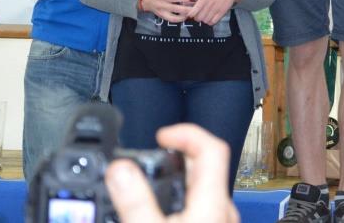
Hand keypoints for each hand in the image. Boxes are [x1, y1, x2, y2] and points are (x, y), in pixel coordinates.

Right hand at [106, 123, 239, 222]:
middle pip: (205, 166)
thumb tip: (120, 169)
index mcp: (213, 202)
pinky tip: (160, 210)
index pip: (212, 148)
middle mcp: (222, 210)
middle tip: (150, 157)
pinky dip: (180, 199)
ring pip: (202, 188)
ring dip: (177, 179)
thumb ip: (135, 202)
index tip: (162, 135)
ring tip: (151, 181)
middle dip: (176, 157)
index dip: (187, 133)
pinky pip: (200, 206)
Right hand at [140, 0, 195, 22]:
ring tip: (192, 12)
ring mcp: (163, 11)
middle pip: (177, 8)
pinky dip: (180, 19)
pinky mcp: (163, 17)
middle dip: (188, 9)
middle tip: (196, 7)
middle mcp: (163, 4)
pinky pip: (172, 20)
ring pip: (175, 16)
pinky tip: (185, 17)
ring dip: (185, 15)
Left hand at [187, 0, 242, 24]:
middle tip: (200, 15)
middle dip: (198, 18)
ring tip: (206, 16)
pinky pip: (213, 22)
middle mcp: (209, 4)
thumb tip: (191, 6)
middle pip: (198, 18)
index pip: (193, 12)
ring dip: (205, 20)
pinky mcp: (222, 12)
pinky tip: (212, 18)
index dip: (191, 14)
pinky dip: (211, 21)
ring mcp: (216, 9)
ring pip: (205, 21)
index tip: (192, 14)